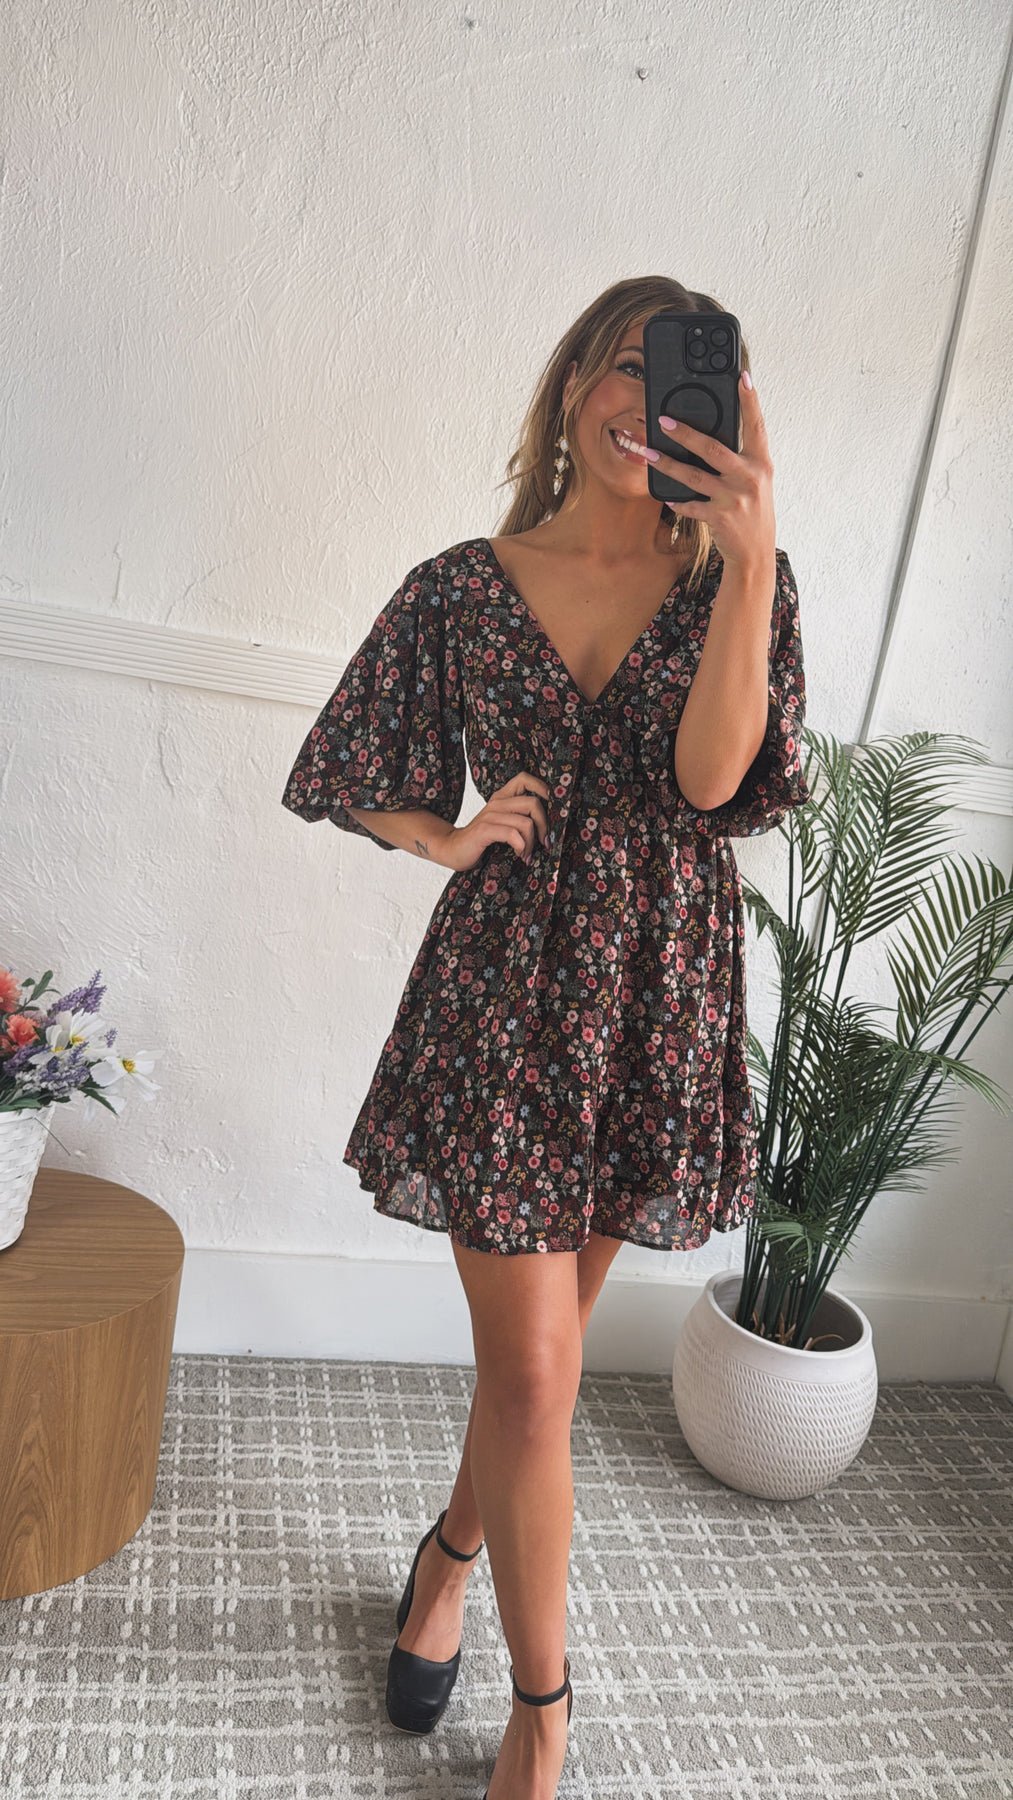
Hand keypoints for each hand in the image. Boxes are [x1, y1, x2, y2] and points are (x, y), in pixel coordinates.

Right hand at [442, 772, 549, 873]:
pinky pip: (513, 834)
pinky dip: (522, 847)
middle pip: (534, 803)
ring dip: (532, 843)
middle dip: (545, 826)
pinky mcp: (484, 830)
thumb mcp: (502, 822)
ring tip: (527, 854)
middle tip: (543, 843)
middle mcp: (497, 802)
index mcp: (502, 796)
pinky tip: (520, 855)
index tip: (552, 810)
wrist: (453, 848)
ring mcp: (490, 815)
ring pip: (526, 822)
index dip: (543, 789)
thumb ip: (519, 816)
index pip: (525, 778)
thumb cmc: (482, 838)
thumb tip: (549, 824)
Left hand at [655, 372, 774, 573]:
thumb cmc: (754, 513)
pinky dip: (678, 501)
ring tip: (648, 453)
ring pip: (694, 476)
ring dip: (668, 464)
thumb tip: (712, 438)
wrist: (756, 553)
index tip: (742, 377)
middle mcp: (749, 478)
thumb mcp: (756, 482)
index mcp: (761, 464)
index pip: (756, 425)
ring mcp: (734, 499)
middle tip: (663, 420)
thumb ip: (742, 459)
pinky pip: (691, 505)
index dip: (750, 400)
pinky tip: (667, 496)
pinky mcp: (719, 518)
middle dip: (685, 433)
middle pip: (713, 448)